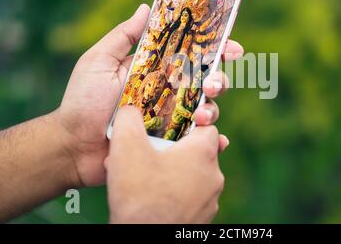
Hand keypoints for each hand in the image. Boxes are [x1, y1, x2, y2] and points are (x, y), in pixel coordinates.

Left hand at [55, 4, 242, 186]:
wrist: (74, 145)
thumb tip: (146, 7)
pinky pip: (197, 139)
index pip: (190, 54)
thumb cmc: (83, 101)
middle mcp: (168, 91)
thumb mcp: (99, 61)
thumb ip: (123, 36)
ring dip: (213, 109)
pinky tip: (217, 141)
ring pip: (206, 108)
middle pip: (205, 80)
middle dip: (219, 79)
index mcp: (156, 68)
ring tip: (201, 115)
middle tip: (213, 84)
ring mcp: (170, 117)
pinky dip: (212, 140)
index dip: (214, 48)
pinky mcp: (170, 140)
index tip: (231, 47)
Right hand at [107, 106, 223, 223]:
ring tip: (148, 177)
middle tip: (154, 153)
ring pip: (195, 176)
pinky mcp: (203, 219)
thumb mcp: (126, 147)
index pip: (208, 126)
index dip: (189, 123)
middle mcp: (214, 175)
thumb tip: (130, 109)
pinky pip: (192, 197)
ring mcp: (210, 200)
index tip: (172, 128)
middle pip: (200, 151)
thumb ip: (128, 119)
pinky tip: (154, 196)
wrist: (144, 238)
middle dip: (177, 150)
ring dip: (176, 172)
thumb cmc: (139, 194)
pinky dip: (177, 194)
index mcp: (203, 153)